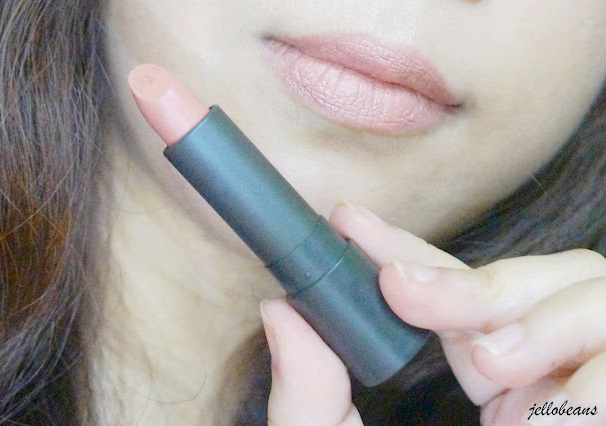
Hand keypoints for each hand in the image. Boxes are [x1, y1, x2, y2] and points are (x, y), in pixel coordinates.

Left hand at [260, 202, 605, 424]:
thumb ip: (311, 397)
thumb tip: (280, 312)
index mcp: (479, 361)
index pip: (441, 281)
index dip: (400, 247)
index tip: (345, 222)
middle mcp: (537, 359)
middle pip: (528, 274)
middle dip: (470, 284)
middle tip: (411, 301)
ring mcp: (586, 372)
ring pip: (591, 293)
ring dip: (540, 324)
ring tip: (494, 378)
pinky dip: (586, 387)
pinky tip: (546, 423)